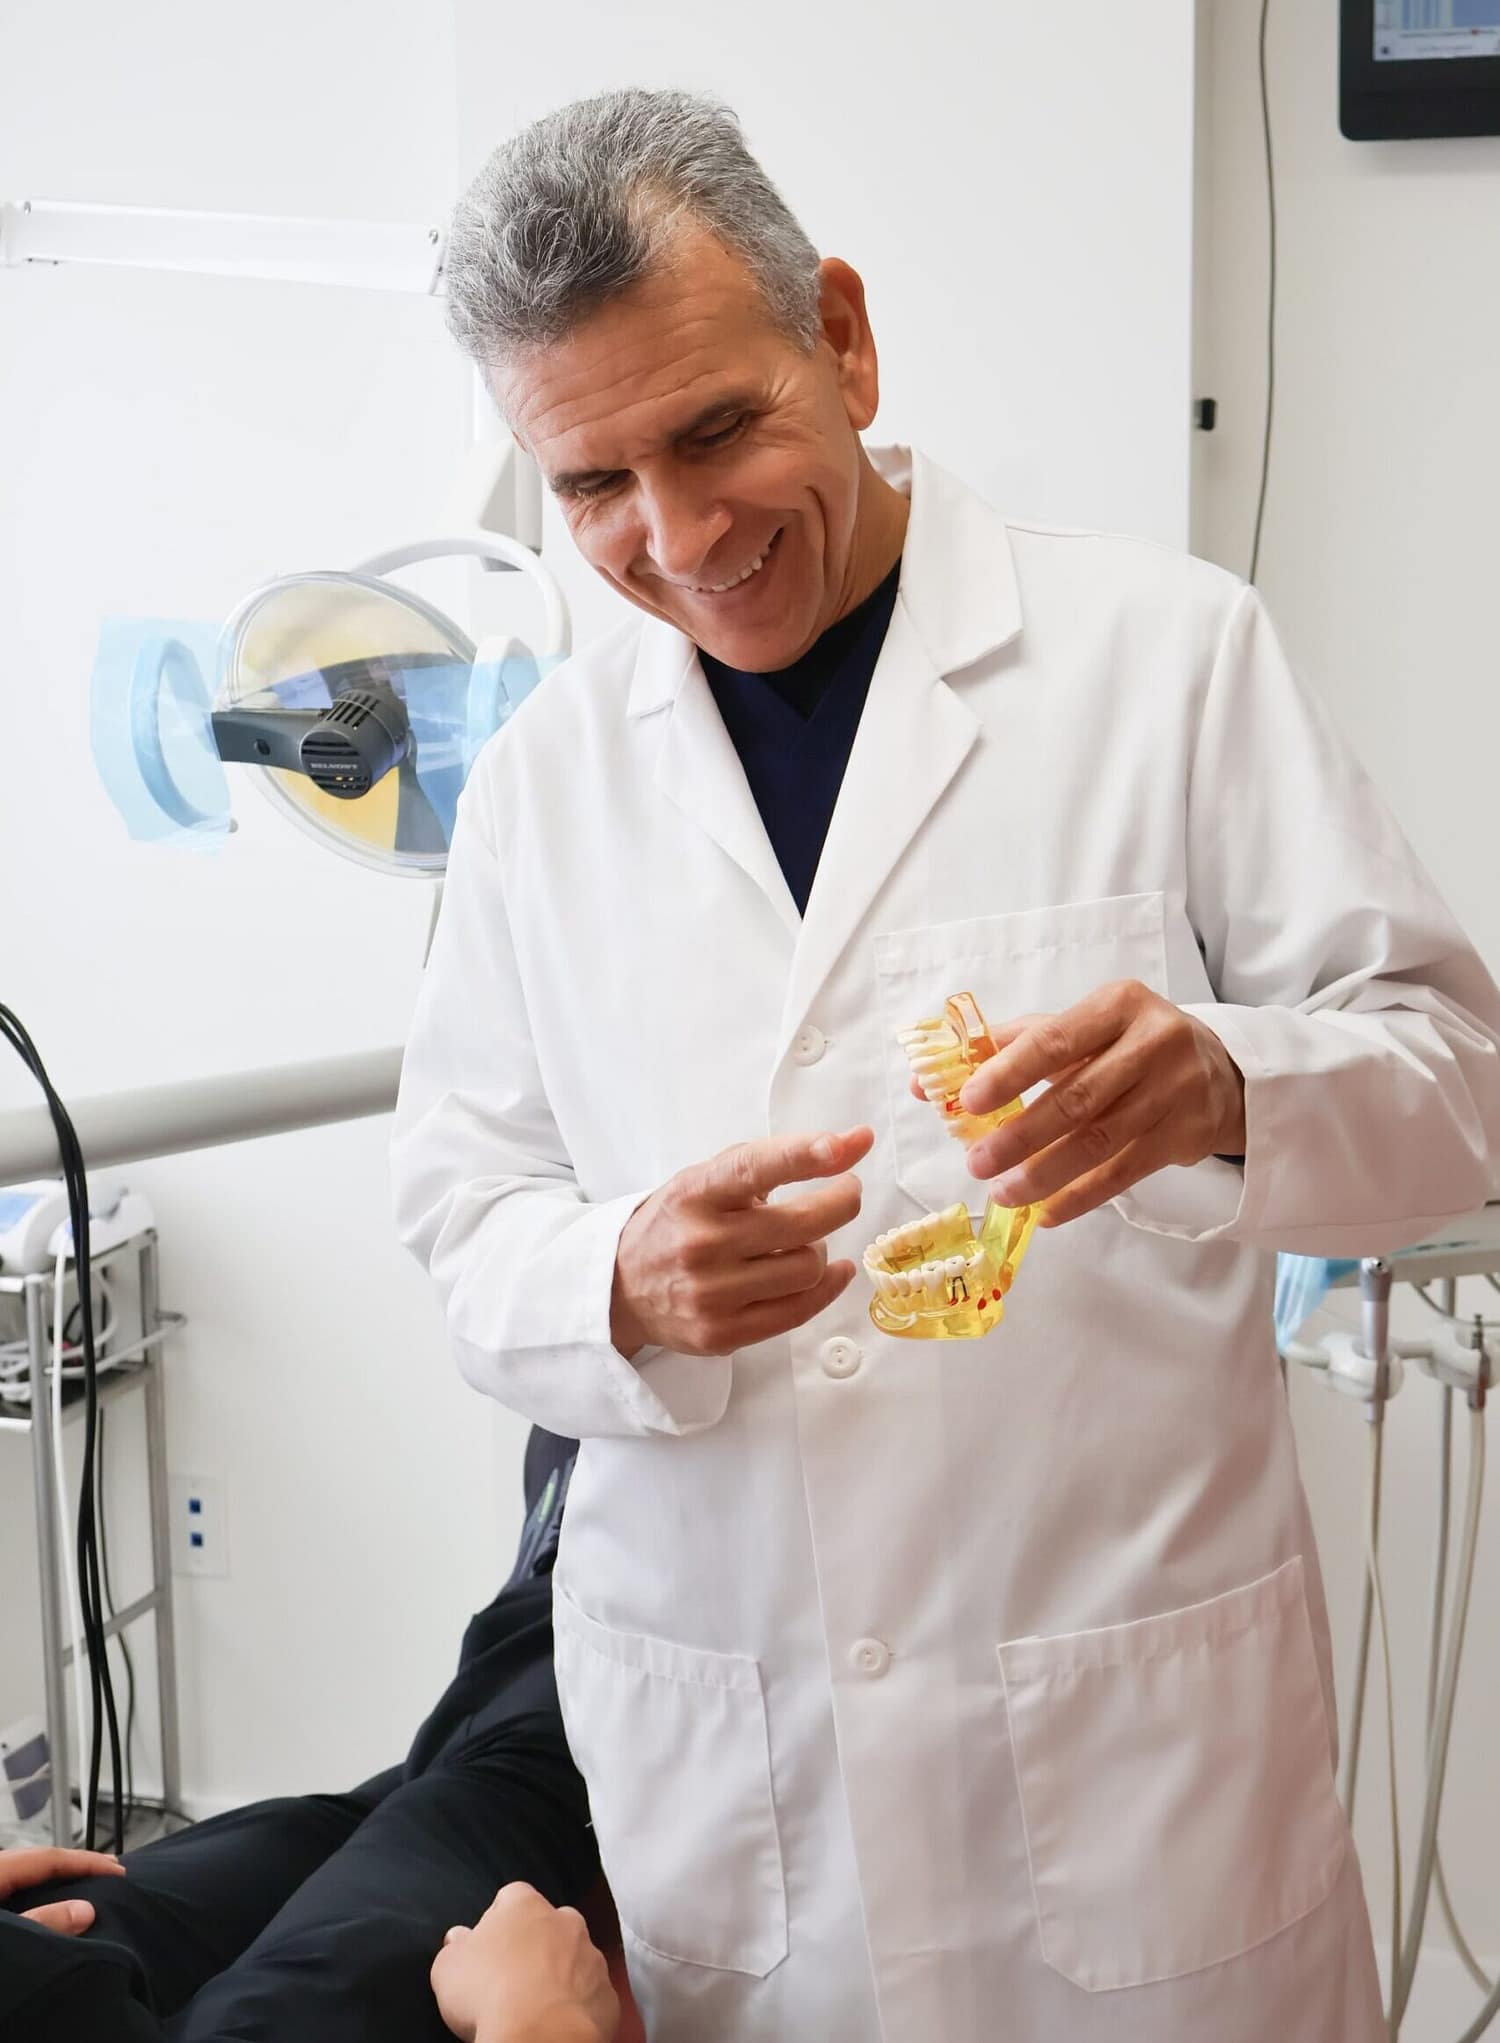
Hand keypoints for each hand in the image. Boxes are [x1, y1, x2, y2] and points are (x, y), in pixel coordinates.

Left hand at [0, 1845, 124, 1933]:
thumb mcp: (5, 1938)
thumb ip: (41, 1922)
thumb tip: (85, 1912)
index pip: (49, 1857)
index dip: (86, 1861)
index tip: (117, 1870)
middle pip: (42, 1861)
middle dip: (78, 1865)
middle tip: (112, 1870)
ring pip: (30, 1876)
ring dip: (62, 1880)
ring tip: (90, 1883)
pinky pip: (21, 1891)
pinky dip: (43, 1895)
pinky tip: (55, 1903)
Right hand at [430, 1882, 618, 2042]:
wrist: (539, 2037)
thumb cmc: (488, 1995)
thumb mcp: (448, 1968)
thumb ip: (455, 1946)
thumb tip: (459, 1938)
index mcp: (525, 1905)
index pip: (510, 1899)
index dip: (496, 1923)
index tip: (486, 1951)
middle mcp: (565, 1921)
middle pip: (548, 1925)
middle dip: (535, 1946)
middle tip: (512, 1979)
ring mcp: (592, 1957)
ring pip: (575, 1958)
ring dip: (560, 1975)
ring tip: (536, 2006)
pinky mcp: (608, 1994)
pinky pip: (592, 1994)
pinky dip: (578, 2005)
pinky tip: (557, 2023)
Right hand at [610, 1127, 873, 1357]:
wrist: (621, 1287)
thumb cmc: (676, 1225)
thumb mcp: (702, 1180)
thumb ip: (766, 1161)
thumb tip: (850, 1145)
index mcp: (694, 1194)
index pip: (754, 1167)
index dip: (804, 1155)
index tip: (845, 1145)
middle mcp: (700, 1243)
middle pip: (801, 1224)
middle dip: (841, 1202)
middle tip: (847, 1191)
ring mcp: (710, 1293)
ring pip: (808, 1267)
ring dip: (820, 1249)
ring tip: (805, 1241)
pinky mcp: (722, 1333)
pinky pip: (799, 1310)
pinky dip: (827, 1287)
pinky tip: (831, 1271)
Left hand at [954, 981, 1245, 1225]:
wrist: (1218, 1071)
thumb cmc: (1128, 1045)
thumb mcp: (1082, 1028)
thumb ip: (1010, 1046)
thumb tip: (931, 1083)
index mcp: (1118, 1004)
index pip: (1056, 1039)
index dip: (1009, 1072)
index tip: (967, 1101)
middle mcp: (1153, 1043)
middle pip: (1077, 1098)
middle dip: (1020, 1135)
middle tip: (977, 1162)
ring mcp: (1174, 1091)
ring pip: (1099, 1142)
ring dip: (1043, 1174)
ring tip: (1002, 1192)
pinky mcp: (1185, 1135)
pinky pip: (1123, 1173)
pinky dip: (1080, 1197)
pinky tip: (1045, 1212)